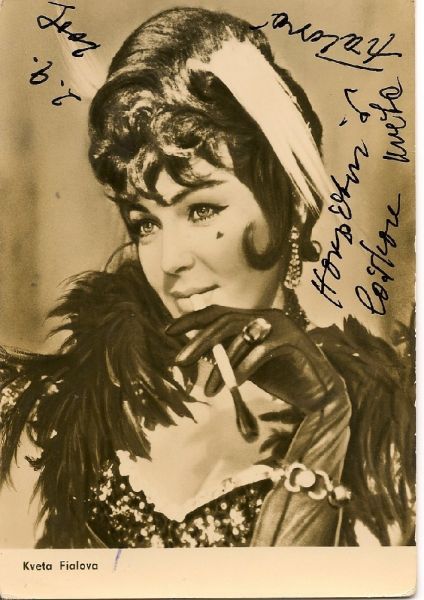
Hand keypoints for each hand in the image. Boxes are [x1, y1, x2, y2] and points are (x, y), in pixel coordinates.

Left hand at [166, 306, 345, 413]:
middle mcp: (265, 316)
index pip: (217, 312)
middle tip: (179, 362)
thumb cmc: (281, 378)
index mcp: (253, 318)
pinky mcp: (292, 340)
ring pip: (239, 337)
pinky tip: (232, 386)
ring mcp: (280, 325)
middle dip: (198, 342)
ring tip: (208, 390)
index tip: (168, 331)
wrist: (319, 392)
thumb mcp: (247, 364)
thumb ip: (227, 354)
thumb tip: (194, 352)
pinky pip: (259, 352)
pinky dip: (243, 370)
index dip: (192, 320)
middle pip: (224, 322)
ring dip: (220, 366)